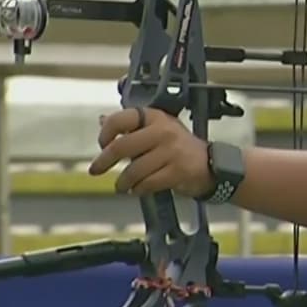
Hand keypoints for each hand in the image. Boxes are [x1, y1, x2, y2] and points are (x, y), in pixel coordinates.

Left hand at [89, 107, 213, 197]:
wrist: (210, 165)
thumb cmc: (179, 147)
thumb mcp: (157, 129)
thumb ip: (131, 127)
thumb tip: (103, 120)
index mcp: (155, 117)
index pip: (121, 119)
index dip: (105, 133)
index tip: (102, 144)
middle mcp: (163, 130)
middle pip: (122, 146)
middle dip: (104, 161)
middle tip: (95, 170)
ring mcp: (171, 151)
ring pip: (133, 170)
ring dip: (122, 181)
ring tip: (121, 186)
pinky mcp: (177, 171)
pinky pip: (147, 183)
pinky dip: (139, 189)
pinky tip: (138, 189)